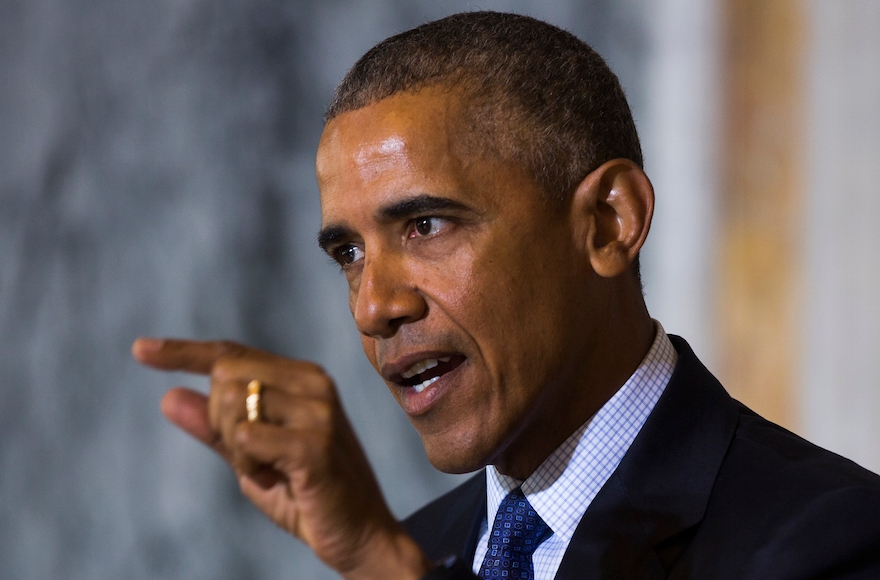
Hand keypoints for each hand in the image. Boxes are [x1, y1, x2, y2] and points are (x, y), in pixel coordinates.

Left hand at [132, 338, 431, 579]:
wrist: (362, 535)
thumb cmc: (308, 495)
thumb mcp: (252, 460)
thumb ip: (215, 429)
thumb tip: (169, 397)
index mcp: (301, 378)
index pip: (232, 353)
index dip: (183, 352)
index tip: (140, 350)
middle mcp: (312, 383)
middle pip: (225, 374)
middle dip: (218, 420)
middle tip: (252, 459)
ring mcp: (317, 409)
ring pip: (232, 404)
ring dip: (236, 449)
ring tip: (272, 471)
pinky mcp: (314, 442)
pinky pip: (245, 437)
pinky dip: (247, 464)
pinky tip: (279, 479)